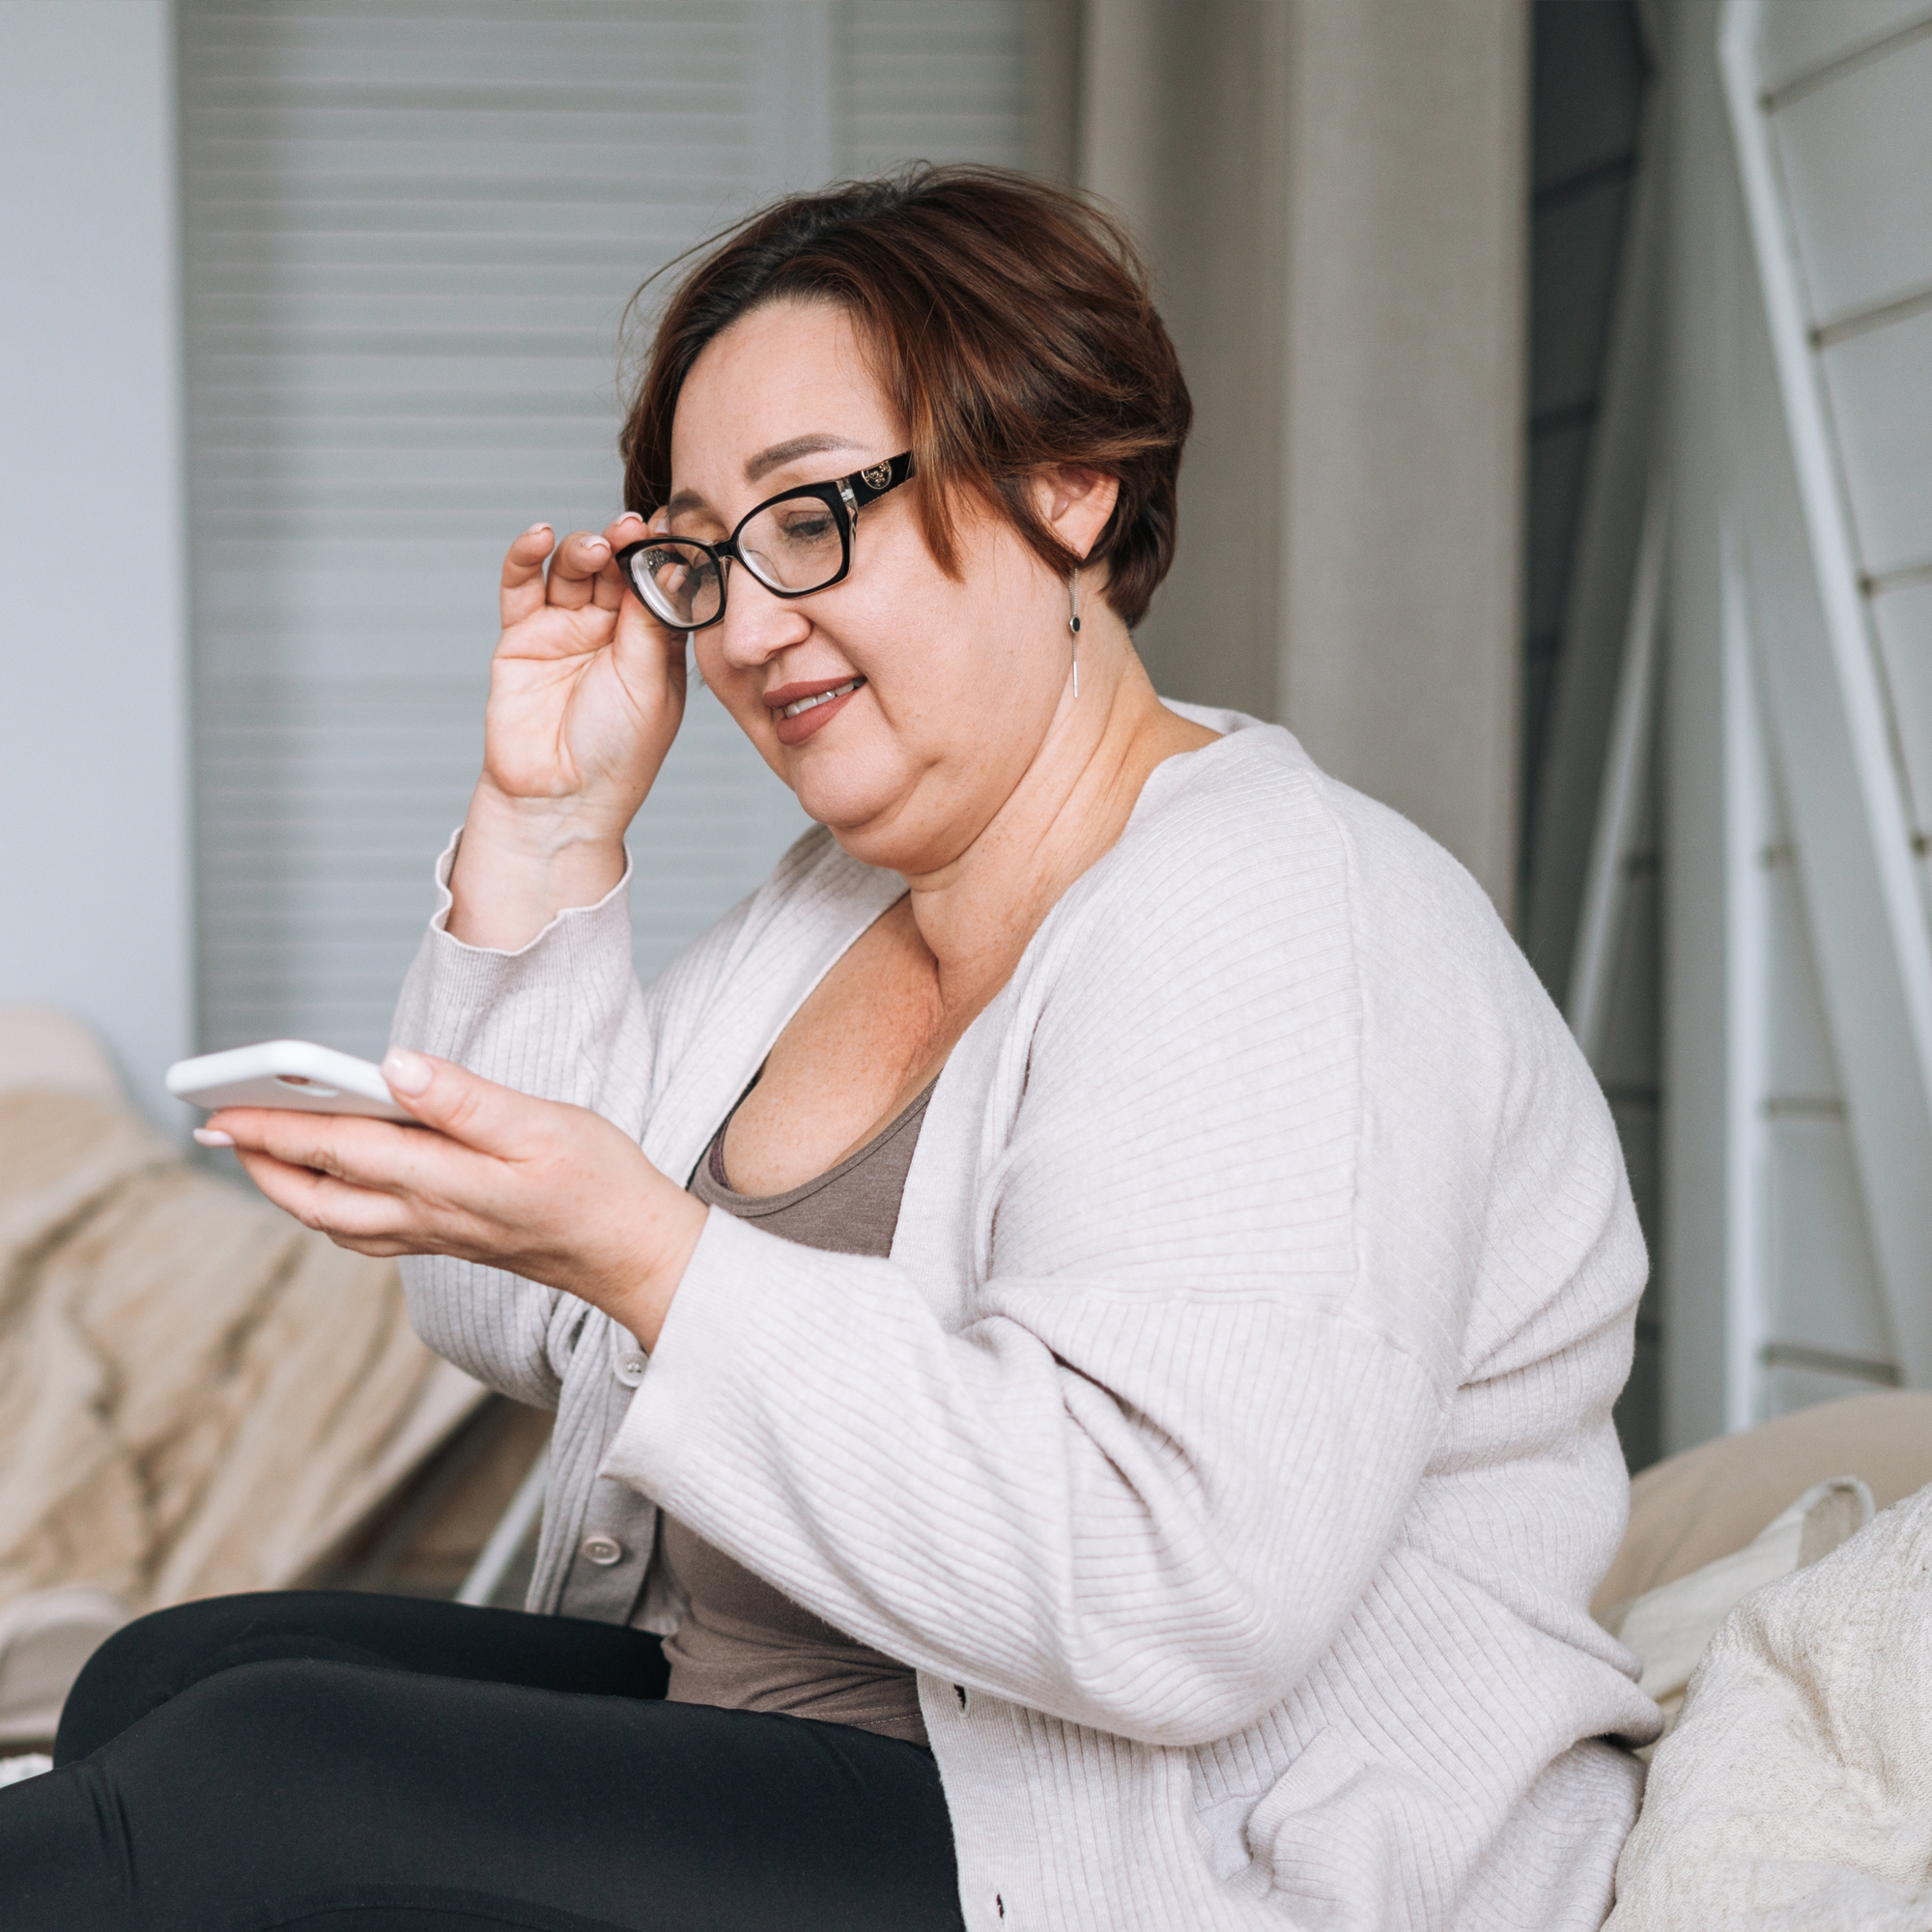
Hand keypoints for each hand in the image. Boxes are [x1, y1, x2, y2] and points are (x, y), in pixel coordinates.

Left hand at [202, 1049, 706, 1350]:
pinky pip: (365, 1233)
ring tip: (257, 1150)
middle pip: (318, 1195)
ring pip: (335, 1220)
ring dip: (287, 1188)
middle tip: (216, 1125)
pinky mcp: (449, 1241)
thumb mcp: (543, 1126)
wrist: (634, 1255)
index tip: (222, 1106)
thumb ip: (465, 1099)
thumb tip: (395, 1066)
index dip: (273, 1127)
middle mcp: (427, 1216)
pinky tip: (330, 1189)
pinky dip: (329, 1210)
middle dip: (260, 1161)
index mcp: (444, 1181)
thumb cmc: (599, 1184)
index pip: (338, 1150)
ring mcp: (435, 1236)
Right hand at [451, 511, 688, 946]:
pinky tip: (539, 535)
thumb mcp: (648, 683)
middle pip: (616, 567)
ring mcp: (565, 630)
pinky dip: (527, 556)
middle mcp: (610, 631)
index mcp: (654, 642)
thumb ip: (651, 621)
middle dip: (624, 543)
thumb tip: (668, 562)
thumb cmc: (617, 754)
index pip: (659, 582)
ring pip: (573, 569)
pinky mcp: (522, 637)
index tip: (671, 526)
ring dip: (584, 548)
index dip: (662, 553)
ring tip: (596, 547)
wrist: (558, 800)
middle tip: (631, 529)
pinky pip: (522, 586)